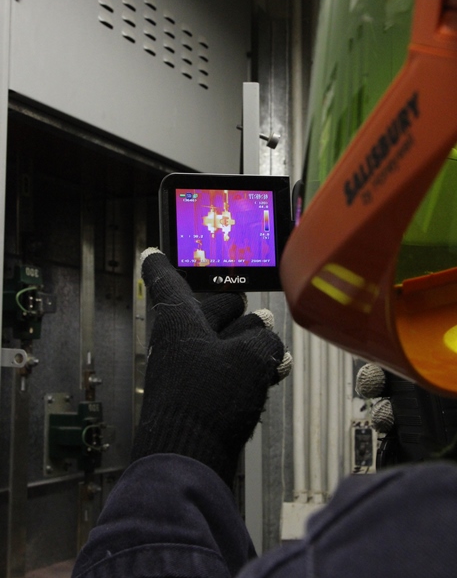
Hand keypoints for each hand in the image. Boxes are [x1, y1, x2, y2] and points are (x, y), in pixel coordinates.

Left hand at [132, 248, 291, 487]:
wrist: (187, 459)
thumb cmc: (208, 400)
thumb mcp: (250, 358)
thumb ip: (264, 342)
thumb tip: (266, 341)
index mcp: (179, 319)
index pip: (167, 280)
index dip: (162, 263)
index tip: (152, 252)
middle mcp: (178, 340)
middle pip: (206, 311)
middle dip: (229, 309)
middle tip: (247, 310)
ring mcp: (186, 370)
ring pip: (219, 342)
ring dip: (246, 344)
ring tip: (271, 352)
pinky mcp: (197, 396)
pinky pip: (221, 371)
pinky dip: (242, 370)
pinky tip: (266, 377)